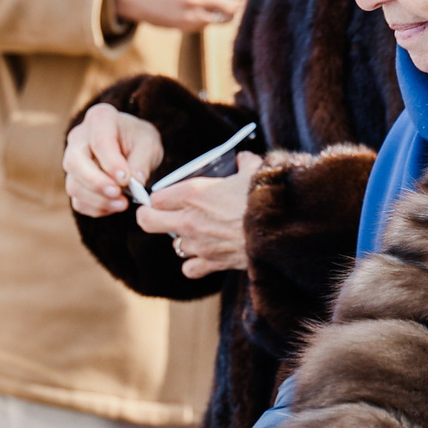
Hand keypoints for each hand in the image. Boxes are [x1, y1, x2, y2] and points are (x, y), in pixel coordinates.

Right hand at [65, 103, 163, 216]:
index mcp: (100, 119)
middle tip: (118, 194)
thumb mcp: (149, 144)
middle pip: (75, 162)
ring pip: (74, 185)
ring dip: (98, 200)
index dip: (111, 163)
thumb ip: (142, 160)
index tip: (126, 180)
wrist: (130, 145)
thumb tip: (135, 182)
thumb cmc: (138, 140)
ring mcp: (72, 161)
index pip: (99, 141)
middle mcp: (79, 138)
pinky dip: (96, 208)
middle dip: (96, 182)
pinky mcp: (74, 181)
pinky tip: (114, 206)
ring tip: (123, 204)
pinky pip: (78, 200)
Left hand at [137, 153, 256, 275]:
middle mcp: (189, 220)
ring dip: (183, 239)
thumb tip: (244, 159)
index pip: (156, 197)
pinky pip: (189, 268)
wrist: (280, 229)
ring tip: (198, 233)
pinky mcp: (211, 262)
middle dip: (150, 217)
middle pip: (148, 221)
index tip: (163, 197)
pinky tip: (205, 255)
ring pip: (174, 245)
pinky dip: (194, 264)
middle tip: (158, 215)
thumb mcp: (254, 171)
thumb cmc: (265, 197)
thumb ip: (244, 163)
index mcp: (193, 193)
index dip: (158, 197)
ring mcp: (198, 243)